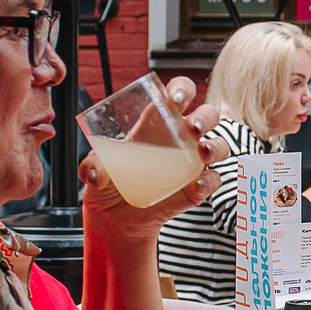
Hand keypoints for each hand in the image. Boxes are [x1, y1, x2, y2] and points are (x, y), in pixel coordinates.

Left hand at [79, 81, 225, 240]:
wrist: (114, 221)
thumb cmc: (107, 185)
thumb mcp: (93, 170)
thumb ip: (92, 167)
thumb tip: (96, 172)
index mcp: (155, 123)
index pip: (177, 95)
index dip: (183, 89)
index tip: (177, 97)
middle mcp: (179, 140)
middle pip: (206, 116)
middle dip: (206, 117)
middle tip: (194, 126)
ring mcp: (189, 165)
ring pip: (218, 146)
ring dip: (216, 146)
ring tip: (203, 152)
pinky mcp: (193, 190)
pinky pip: (211, 181)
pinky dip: (210, 181)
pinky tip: (198, 184)